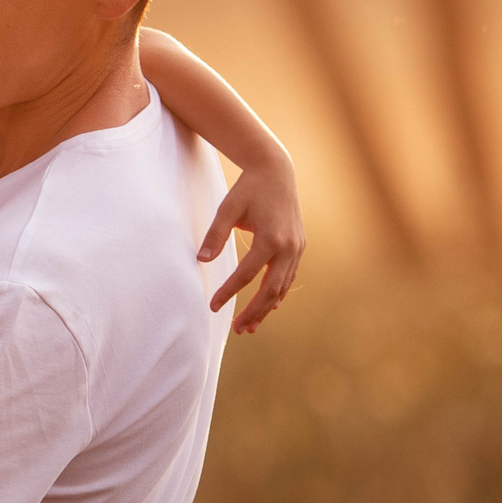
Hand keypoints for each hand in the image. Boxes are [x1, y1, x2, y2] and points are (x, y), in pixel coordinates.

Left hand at [198, 160, 303, 333]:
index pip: (246, 274)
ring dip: (266, 308)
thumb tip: (202, 260)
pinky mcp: (299, 247)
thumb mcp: (227, 208)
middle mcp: (289, 246)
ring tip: (249, 327)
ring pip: (282, 286)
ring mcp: (297, 248)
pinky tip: (267, 308)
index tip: (212, 306)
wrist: (276, 172)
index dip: (229, 292)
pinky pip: (289, 276)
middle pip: (271, 288)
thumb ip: (215, 235)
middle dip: (253, 311)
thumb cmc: (247, 190)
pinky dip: (278, 293)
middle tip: (236, 330)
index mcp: (271, 238)